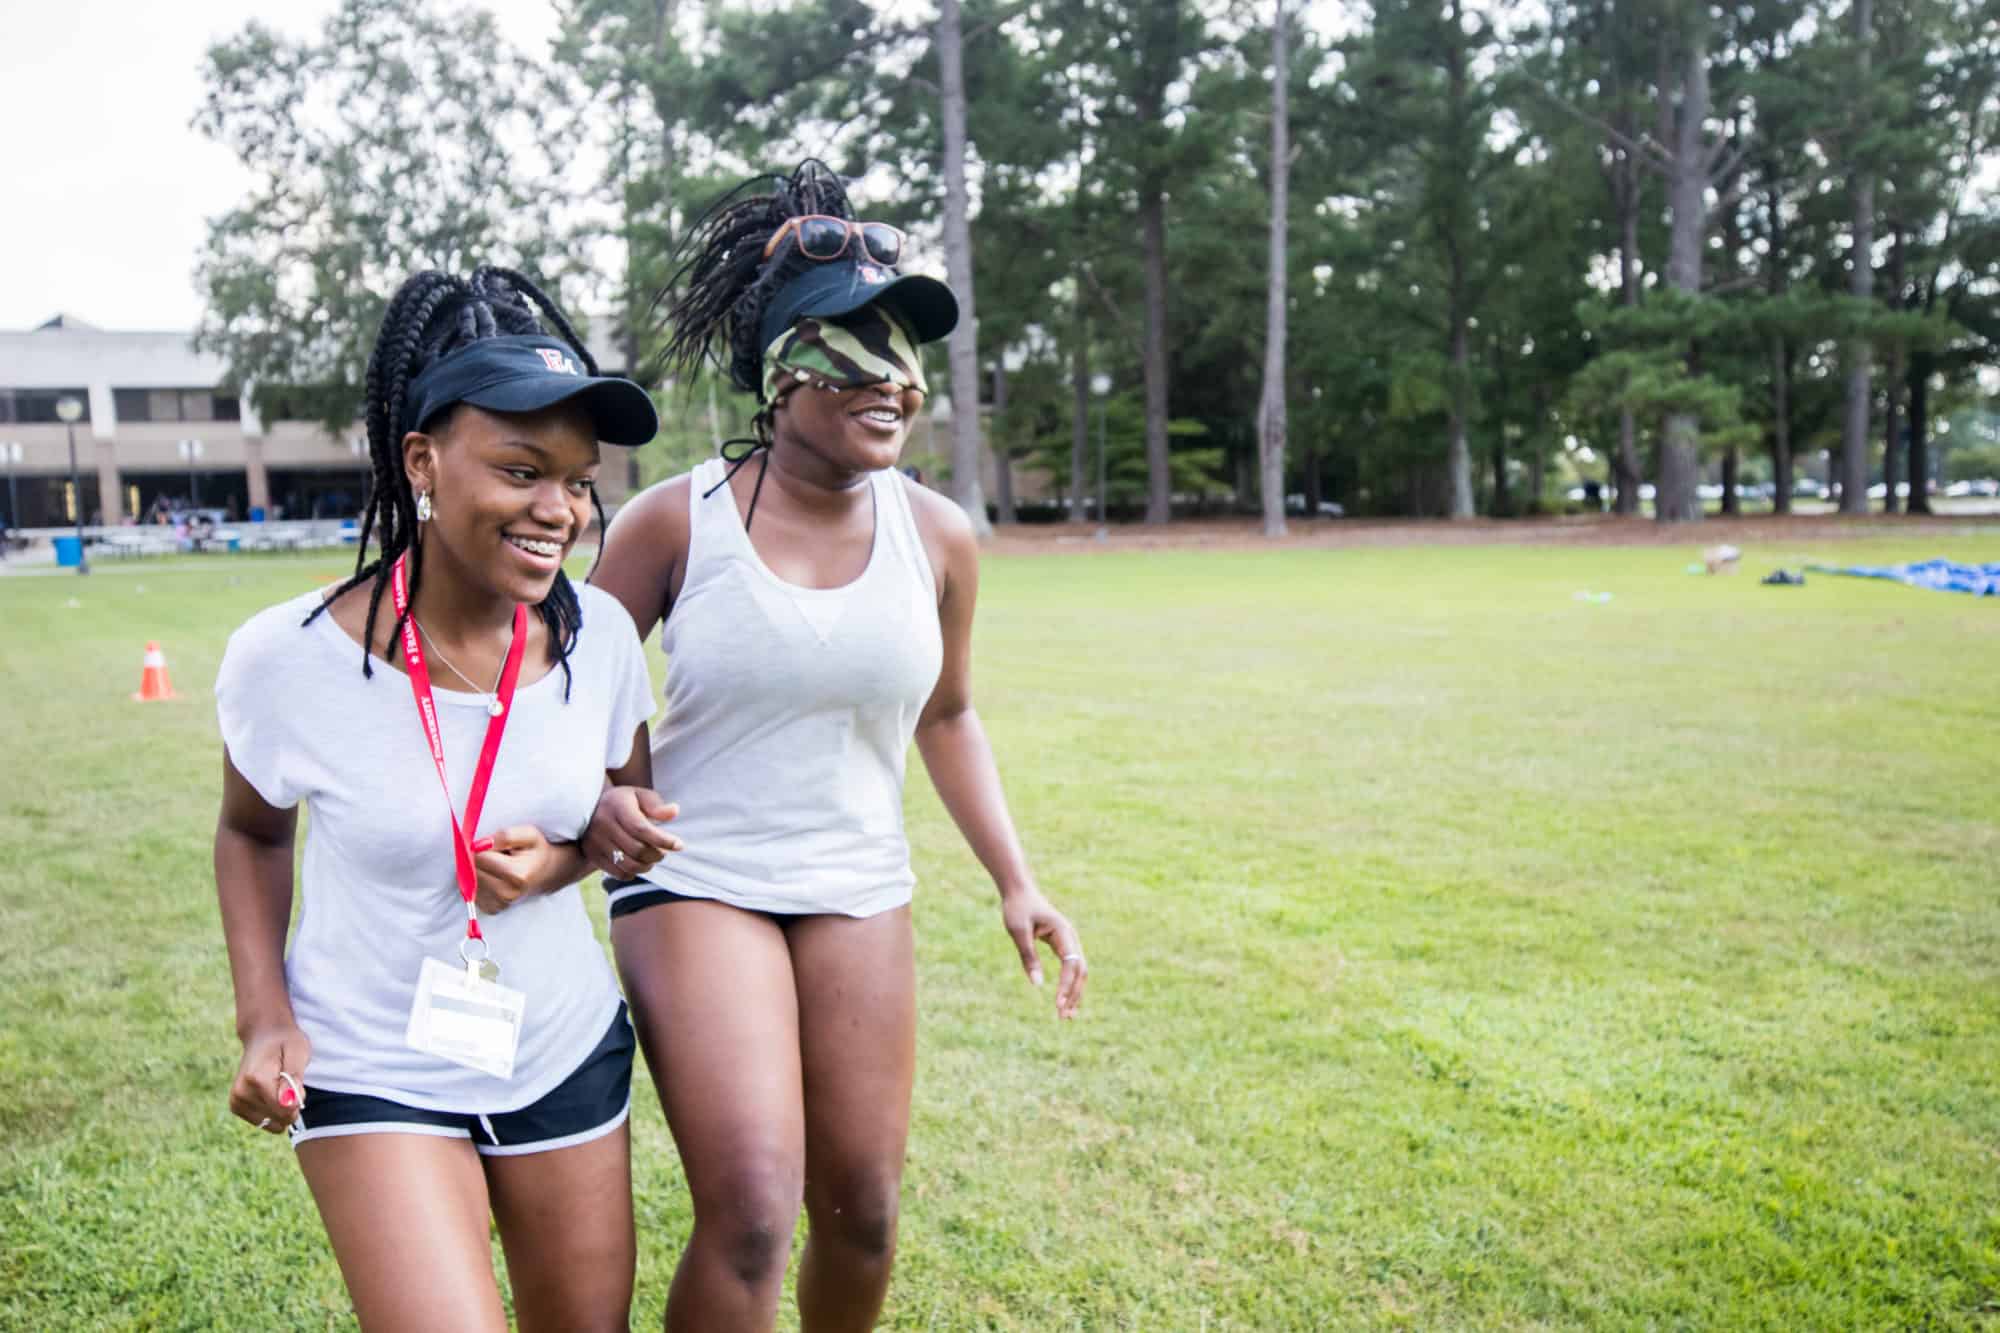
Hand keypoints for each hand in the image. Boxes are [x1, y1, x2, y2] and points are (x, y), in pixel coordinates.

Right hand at [230, 1020, 310, 1134]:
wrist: (263, 1035)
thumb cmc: (285, 1042)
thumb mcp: (298, 1052)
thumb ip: (294, 1078)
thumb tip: (291, 1105)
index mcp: (256, 1079)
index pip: (284, 1109)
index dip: (298, 1099)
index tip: (295, 1082)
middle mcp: (241, 1093)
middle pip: (280, 1118)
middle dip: (291, 1104)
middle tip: (287, 1081)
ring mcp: (236, 1102)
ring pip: (273, 1124)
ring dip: (282, 1109)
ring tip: (278, 1085)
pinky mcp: (236, 1107)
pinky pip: (264, 1122)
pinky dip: (273, 1111)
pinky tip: (270, 1092)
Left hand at [470, 825, 564, 913]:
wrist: (545, 872)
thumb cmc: (535, 851)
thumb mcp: (528, 834)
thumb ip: (506, 836)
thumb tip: (479, 844)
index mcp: (516, 875)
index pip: (479, 857)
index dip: (483, 847)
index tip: (496, 845)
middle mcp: (506, 894)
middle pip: (471, 870)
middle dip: (479, 859)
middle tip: (498, 856)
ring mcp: (498, 904)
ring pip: (468, 880)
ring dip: (478, 870)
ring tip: (497, 866)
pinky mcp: (491, 909)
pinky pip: (471, 890)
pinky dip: (478, 881)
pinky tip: (494, 877)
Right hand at [582, 786, 682, 876]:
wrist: (591, 808)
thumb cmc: (623, 802)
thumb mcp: (639, 795)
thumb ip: (656, 805)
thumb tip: (674, 812)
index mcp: (616, 806)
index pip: (641, 829)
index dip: (663, 840)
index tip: (679, 845)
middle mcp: (603, 825)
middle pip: (637, 850)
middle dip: (657, 854)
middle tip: (664, 852)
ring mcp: (595, 842)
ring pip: (628, 864)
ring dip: (647, 865)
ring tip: (653, 858)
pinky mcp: (592, 856)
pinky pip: (618, 873)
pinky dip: (633, 873)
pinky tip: (638, 863)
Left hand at [1000, 888, 1087, 1019]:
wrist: (1020, 892)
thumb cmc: (1017, 909)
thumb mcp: (1018, 932)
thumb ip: (1028, 957)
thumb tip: (1037, 985)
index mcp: (1063, 932)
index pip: (1071, 964)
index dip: (1066, 985)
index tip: (1057, 1004)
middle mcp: (1071, 938)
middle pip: (1081, 971)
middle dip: (1074, 994)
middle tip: (1063, 1017)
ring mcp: (1070, 942)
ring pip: (1079, 972)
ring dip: (1074, 993)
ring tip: (1067, 1016)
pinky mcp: (1064, 946)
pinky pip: (1072, 968)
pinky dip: (1070, 985)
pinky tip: (1064, 1000)